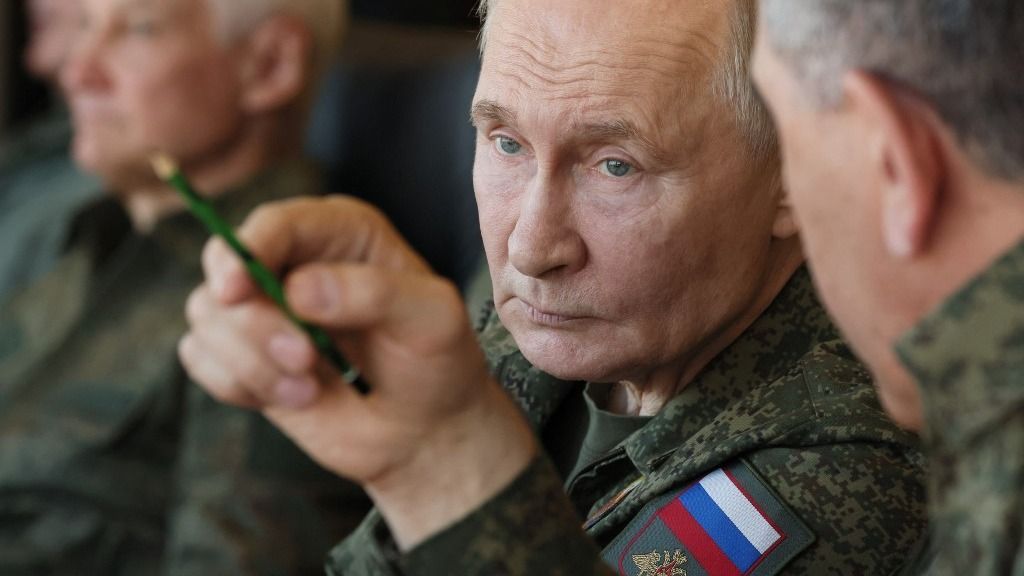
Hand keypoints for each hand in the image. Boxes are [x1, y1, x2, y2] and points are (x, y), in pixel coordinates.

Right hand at [179, 196, 535, 547]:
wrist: (426, 428)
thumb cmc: (437, 362)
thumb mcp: (432, 319)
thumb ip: (376, 293)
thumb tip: (298, 289)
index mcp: (341, 232)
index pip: (276, 223)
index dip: (247, 250)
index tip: (237, 290)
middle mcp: (294, 259)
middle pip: (226, 267)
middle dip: (254, 323)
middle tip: (306, 362)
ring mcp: (263, 306)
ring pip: (207, 315)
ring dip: (251, 362)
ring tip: (310, 390)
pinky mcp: (243, 352)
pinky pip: (200, 356)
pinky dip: (236, 384)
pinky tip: (291, 398)